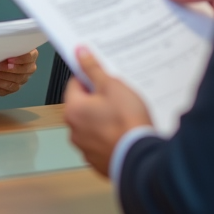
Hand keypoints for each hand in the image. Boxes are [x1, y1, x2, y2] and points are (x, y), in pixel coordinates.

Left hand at [0, 49, 38, 95]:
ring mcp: (22, 80)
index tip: (8, 59)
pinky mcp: (13, 88)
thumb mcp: (5, 45)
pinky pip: (5, 91)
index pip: (29, 58)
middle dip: (5, 71)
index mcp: (31, 55)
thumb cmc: (4, 49)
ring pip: (13, 84)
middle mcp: (29, 69)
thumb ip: (4, 46)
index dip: (20, 60)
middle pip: (21, 73)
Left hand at [63, 47, 151, 176]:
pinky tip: (124, 133)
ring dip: (103, 119)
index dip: (91, 79)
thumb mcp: (112, 86)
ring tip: (124, 117)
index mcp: (73, 109)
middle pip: (83, 106)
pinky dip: (109, 137)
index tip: (104, 79)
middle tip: (118, 98)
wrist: (140, 158)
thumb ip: (93, 69)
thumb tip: (80, 53)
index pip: (75, 84)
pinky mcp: (97, 160)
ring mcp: (85, 148)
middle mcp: (73, 130)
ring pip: (92, 125)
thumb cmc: (127, 122)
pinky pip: (100, 142)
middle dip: (99, 100)